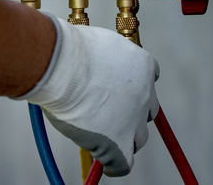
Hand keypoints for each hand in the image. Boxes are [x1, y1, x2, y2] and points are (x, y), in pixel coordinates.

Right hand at [21, 16, 158, 176]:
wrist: (63, 68)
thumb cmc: (73, 53)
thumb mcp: (101, 46)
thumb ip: (108, 60)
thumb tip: (98, 67)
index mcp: (143, 66)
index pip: (148, 82)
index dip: (133, 90)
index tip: (122, 93)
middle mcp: (145, 92)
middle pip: (147, 111)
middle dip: (132, 114)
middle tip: (113, 115)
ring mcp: (134, 118)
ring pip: (138, 137)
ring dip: (125, 137)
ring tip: (107, 137)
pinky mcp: (119, 142)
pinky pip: (123, 164)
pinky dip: (115, 165)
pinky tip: (105, 163)